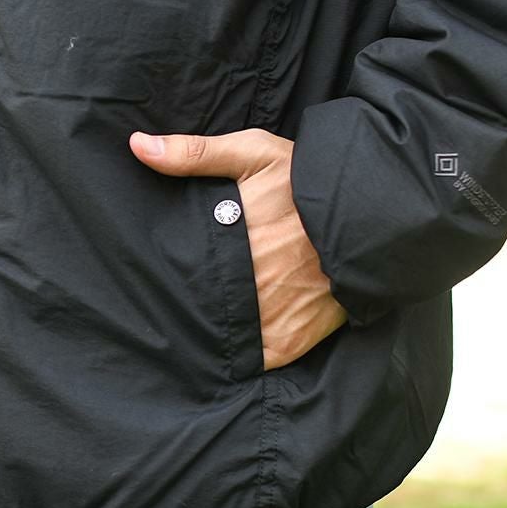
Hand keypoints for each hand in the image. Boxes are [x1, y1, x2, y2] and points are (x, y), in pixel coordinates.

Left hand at [129, 128, 347, 369]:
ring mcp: (270, 319)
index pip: (180, 275)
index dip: (167, 282)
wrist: (369, 215)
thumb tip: (137, 147)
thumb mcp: (254, 154)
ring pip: (223, 339)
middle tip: (180, 306)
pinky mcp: (293, 339)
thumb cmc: (307, 182)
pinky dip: (245, 357)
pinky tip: (236, 348)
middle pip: (199, 309)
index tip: (159, 282)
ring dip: (214, 335)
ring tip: (203, 330)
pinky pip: (257, 361)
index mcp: (228, 246)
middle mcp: (246, 287)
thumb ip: (196, 154)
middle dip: (189, 307)